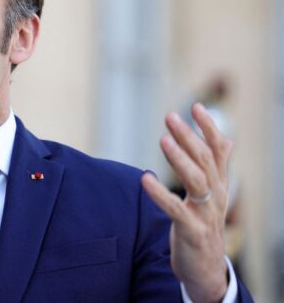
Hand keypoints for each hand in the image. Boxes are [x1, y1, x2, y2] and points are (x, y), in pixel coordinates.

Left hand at [142, 103, 231, 302]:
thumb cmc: (204, 225)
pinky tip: (145, 179)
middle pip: (205, 160)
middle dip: (188, 137)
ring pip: (196, 180)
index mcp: (220, 185)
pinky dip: (160, 194)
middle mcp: (216, 196)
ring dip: (179, 159)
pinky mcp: (190, 230)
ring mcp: (205, 213)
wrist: (206, 268)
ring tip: (163, 140)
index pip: (219, 151)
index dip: (209, 128)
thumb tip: (227, 137)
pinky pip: (176, 209)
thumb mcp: (213, 194)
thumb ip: (217, 167)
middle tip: (170, 117)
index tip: (196, 106)